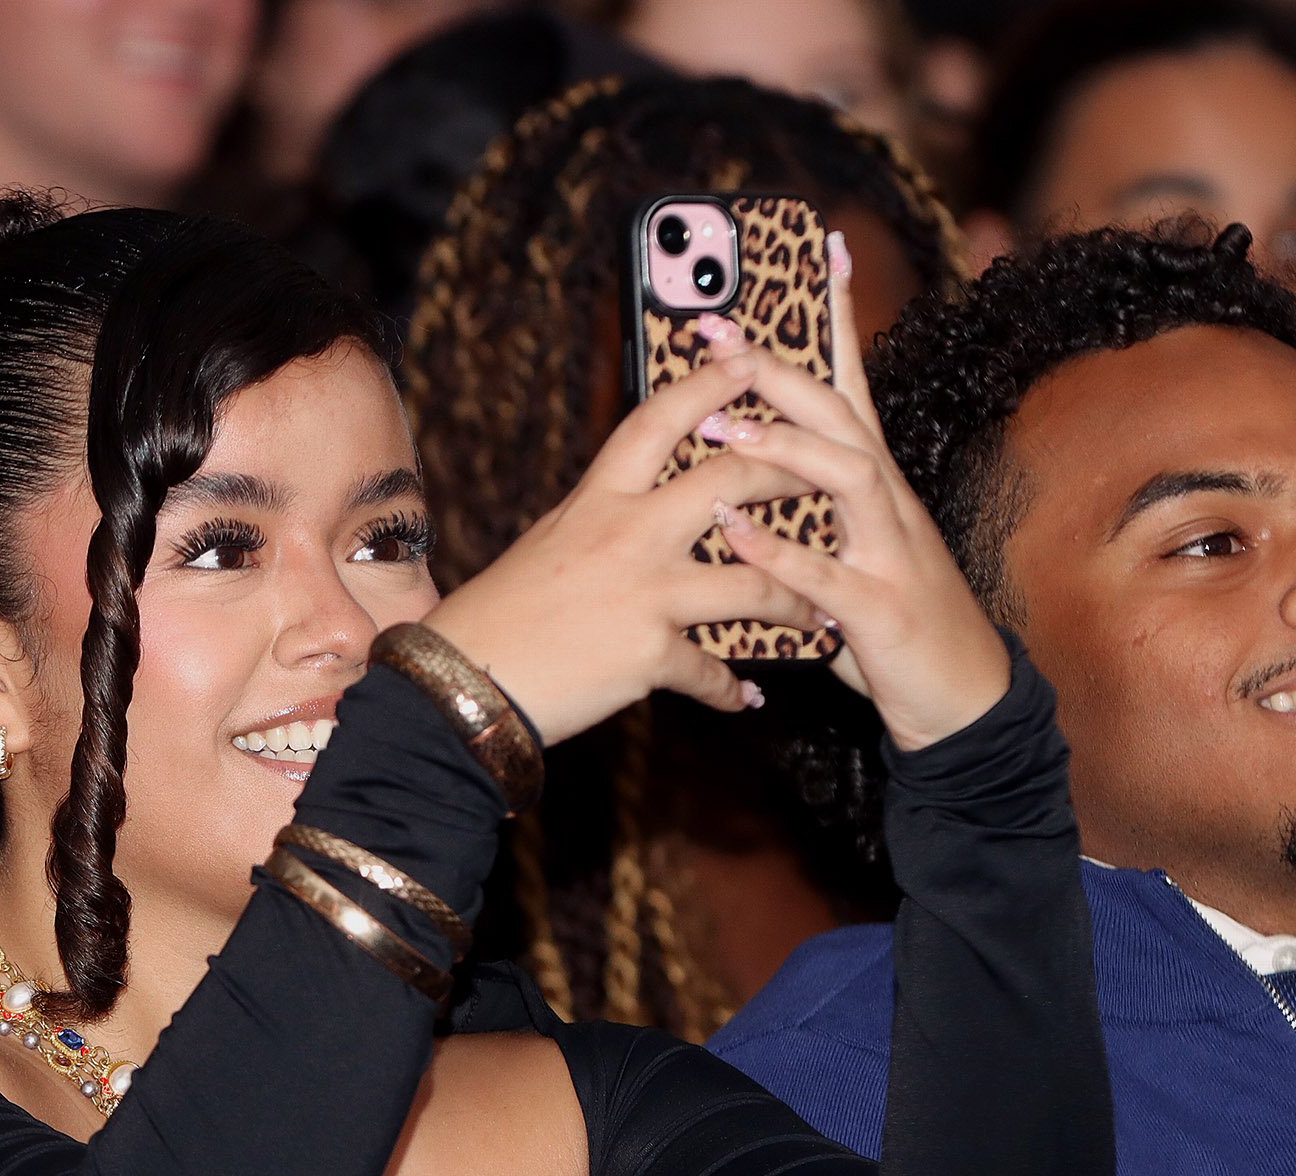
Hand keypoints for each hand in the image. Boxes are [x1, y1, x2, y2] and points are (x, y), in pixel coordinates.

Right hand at [420, 350, 826, 747]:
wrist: (462, 685)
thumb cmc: (499, 616)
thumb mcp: (550, 541)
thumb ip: (603, 515)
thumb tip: (640, 496)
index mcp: (597, 498)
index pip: (660, 420)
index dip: (710, 384)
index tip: (751, 359)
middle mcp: (627, 534)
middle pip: (734, 481)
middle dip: (793, 475)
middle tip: (833, 476)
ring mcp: (644, 593)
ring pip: (755, 582)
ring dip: (798, 600)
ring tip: (821, 612)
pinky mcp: (650, 656)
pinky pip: (713, 670)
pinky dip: (732, 689)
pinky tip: (747, 696)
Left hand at [700, 232, 1009, 750]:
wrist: (958, 702)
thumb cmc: (890, 620)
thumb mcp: (843, 548)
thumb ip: (798, 507)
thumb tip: (735, 469)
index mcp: (872, 482)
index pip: (851, 382)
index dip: (837, 317)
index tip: (816, 249)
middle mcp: (886, 501)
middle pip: (839, 412)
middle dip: (779, 366)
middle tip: (717, 331)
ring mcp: (889, 552)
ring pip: (844, 476)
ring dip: (781, 448)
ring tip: (719, 429)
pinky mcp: (880, 610)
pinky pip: (827, 576)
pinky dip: (778, 553)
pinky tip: (733, 534)